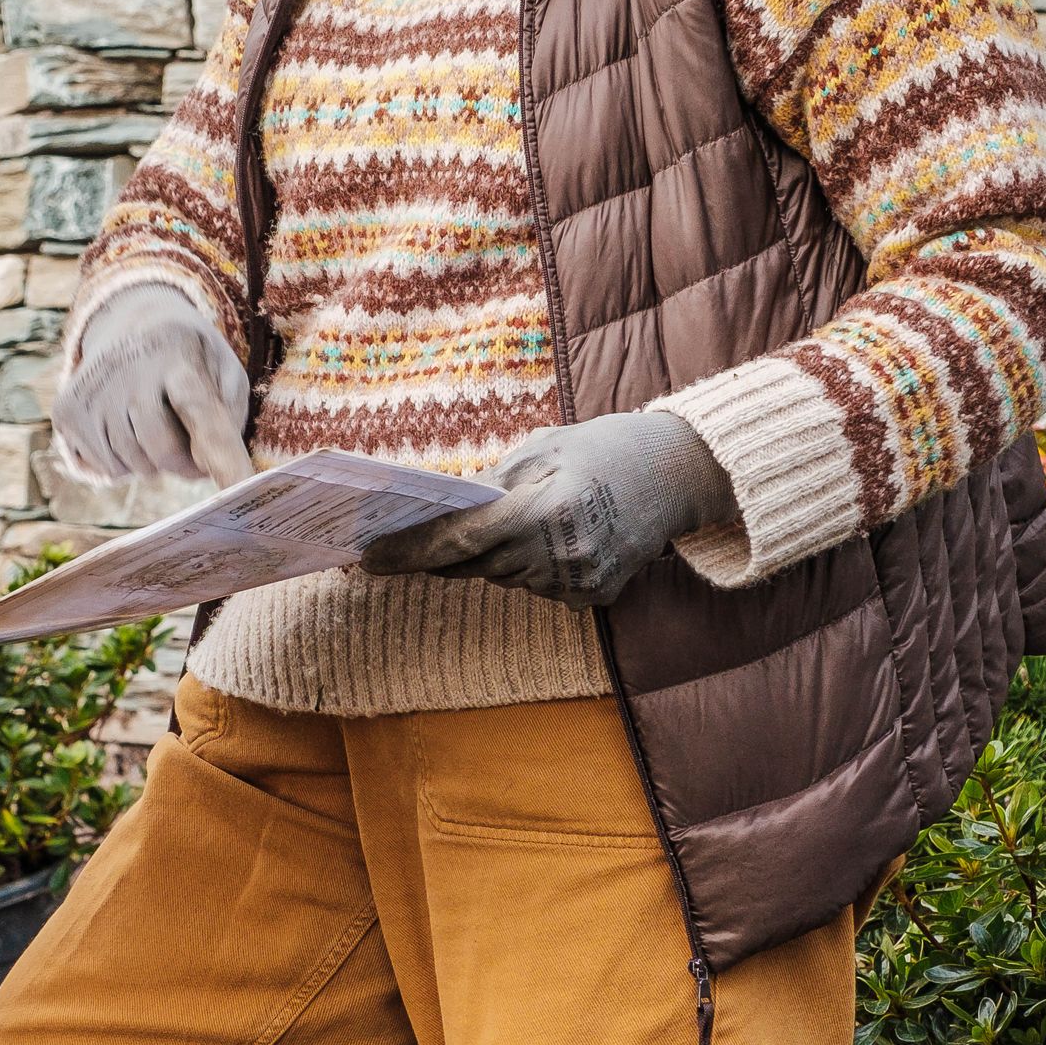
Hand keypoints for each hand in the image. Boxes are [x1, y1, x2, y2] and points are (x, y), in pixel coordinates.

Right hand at [52, 280, 253, 485]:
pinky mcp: (66, 410)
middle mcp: (129, 368)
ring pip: (132, 464)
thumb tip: (214, 468)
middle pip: (162, 450)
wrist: (129, 324)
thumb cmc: (188, 361)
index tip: (241, 488)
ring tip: (155, 428)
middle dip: (184, 463)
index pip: (203, 415)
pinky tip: (126, 431)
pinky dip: (124, 463)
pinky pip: (106, 469)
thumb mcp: (223, 371)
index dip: (223, 458)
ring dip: (153, 462)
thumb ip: (229, 417)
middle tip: (193, 452)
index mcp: (179, 356)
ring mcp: (92, 389)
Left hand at [361, 407, 736, 605]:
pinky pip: (539, 589)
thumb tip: (435, 516)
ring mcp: (580, 581)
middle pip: (477, 565)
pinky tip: (557, 539)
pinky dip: (533, 567)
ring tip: (528, 521)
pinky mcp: (594, 597)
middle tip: (435, 531)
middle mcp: (562, 553)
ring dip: (498, 556)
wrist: (677, 472)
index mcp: (544, 508)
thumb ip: (488, 487)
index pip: (458, 540)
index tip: (368, 558)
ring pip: (507, 579)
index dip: (408, 551)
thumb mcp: (540, 451)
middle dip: (452, 550)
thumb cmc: (601, 448)